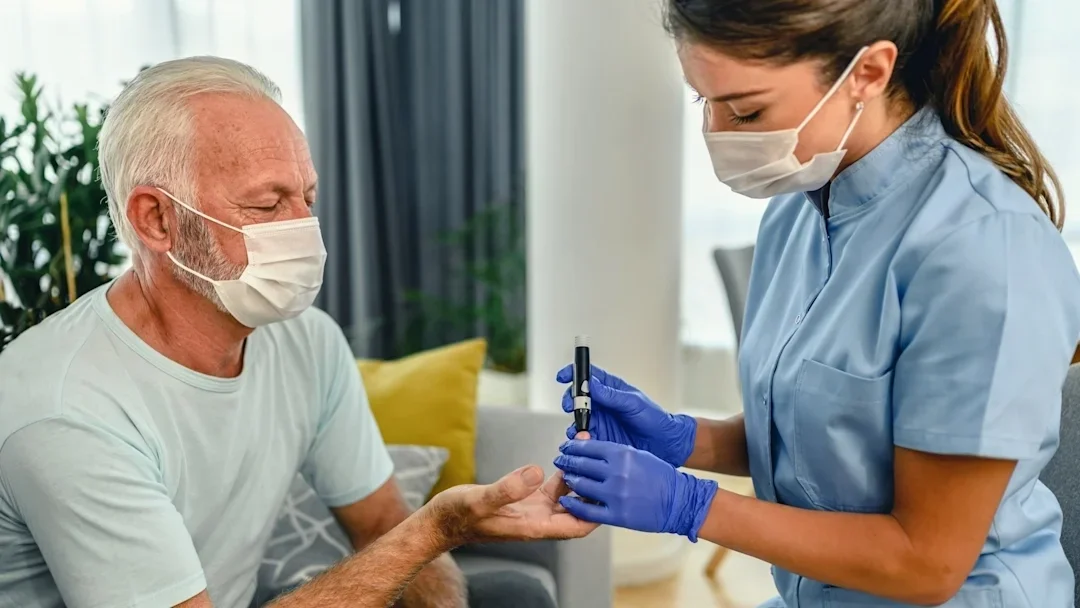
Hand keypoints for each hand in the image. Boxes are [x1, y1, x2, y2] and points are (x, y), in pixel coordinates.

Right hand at [424, 465, 597, 549]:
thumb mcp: (480, 501)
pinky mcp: (527, 499)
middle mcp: (539, 521)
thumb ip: (507, 489)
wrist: (442, 520)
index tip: (608, 489)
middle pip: (579, 510)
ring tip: (587, 450)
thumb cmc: (457, 516)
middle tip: (601, 459)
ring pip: (568, 496)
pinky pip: (554, 487)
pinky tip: (567, 454)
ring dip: (580, 476)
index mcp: (533, 527)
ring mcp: (534, 510)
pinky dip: (563, 472)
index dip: (597, 511)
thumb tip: (535, 472)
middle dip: (593, 487)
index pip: (577, 526)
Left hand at [553, 440, 717, 541]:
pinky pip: (587, 510)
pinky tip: (567, 501)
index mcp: (622, 454)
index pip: (588, 447)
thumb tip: (591, 449)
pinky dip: (573, 505)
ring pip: (581, 486)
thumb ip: (615, 452)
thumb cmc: (661, 476)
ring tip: (566, 479)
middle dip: (567, 462)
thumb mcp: (638, 454)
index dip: (573, 447)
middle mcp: (616, 472)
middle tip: (560, 461)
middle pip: (581, 465)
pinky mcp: (616, 515)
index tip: (566, 447)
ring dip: (570, 481)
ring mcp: (615, 495)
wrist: (678, 501)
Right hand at [557, 364, 696, 466]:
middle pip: (577, 398)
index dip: (573, 373)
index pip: (588, 375)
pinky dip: (580, 439)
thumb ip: (611, 395)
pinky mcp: (600, 438)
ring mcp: (601, 421)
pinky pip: (584, 437)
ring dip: (574, 422)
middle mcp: (603, 404)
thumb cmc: (654, 419)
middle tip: (571, 406)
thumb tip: (591, 384)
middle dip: (570, 400)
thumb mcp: (634, 403)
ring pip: (578, 418)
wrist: (665, 444)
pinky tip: (584, 440)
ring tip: (580, 428)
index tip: (563, 376)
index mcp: (611, 389)